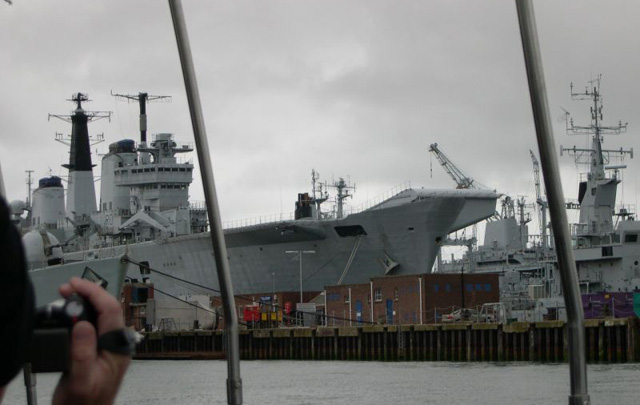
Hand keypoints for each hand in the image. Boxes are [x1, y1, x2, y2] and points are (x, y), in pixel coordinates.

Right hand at [52, 277, 129, 404]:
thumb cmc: (85, 403)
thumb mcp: (80, 379)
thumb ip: (82, 353)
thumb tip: (83, 325)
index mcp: (117, 347)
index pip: (110, 309)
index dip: (93, 292)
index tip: (75, 284)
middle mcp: (117, 342)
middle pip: (108, 307)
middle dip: (88, 292)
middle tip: (66, 288)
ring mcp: (111, 344)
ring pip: (103, 313)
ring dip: (86, 300)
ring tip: (67, 295)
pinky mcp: (102, 347)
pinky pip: (97, 322)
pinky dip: (84, 311)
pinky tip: (73, 310)